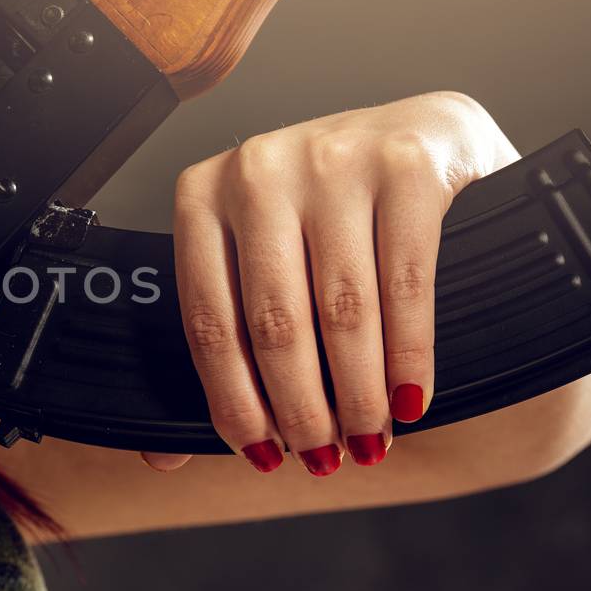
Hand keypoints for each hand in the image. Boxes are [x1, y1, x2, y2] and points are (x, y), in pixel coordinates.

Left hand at [147, 91, 520, 474]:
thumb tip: (165, 457)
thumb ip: (221, 342)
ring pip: (342, 310)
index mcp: (203, 195)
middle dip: (302, 409)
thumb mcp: (259, 256)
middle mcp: (260, 170)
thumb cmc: (328, 211)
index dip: (235, 402)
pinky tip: (411, 401)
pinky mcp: (407, 166)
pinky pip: (406, 286)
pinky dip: (410, 357)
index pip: (208, 320)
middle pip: (274, 322)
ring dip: (358, 395)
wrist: (426, 132)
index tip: (262, 454)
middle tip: (323, 458)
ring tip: (369, 441)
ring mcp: (334, 159)